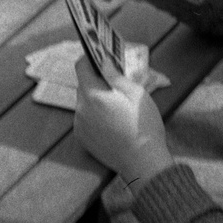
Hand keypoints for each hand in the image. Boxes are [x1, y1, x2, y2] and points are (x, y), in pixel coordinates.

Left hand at [73, 58, 174, 184]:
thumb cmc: (144, 126)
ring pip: (84, 103)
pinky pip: (85, 118)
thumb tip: (103, 60)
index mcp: (93, 94)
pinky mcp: (81, 137)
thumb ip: (115, 75)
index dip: (89, 60)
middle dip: (97, 82)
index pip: (81, 66)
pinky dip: (94, 117)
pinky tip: (112, 124)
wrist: (143, 163)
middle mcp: (81, 107)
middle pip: (84, 85)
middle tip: (115, 86)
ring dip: (96, 101)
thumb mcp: (137, 94)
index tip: (100, 59)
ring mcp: (79, 123)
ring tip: (117, 109)